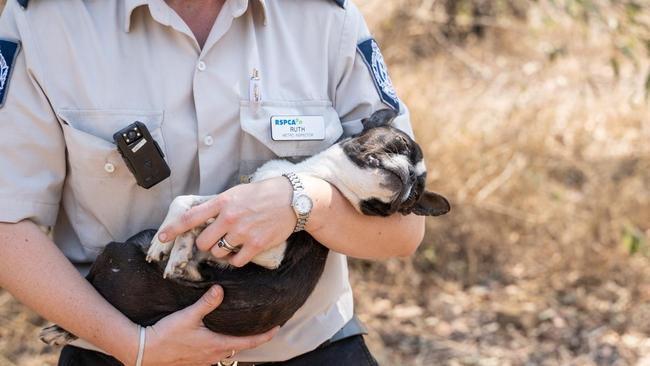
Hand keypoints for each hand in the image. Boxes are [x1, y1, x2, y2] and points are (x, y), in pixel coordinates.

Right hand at [141, 285, 277, 365]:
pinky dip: (221, 346)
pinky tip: (216, 338)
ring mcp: (203, 362)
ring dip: (235, 343)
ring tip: (241, 331)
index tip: (277, 329)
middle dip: (252, 338)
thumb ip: (206, 303)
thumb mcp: (188, 316)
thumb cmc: (166, 335)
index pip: (248, 343)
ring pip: (226, 353)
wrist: (144, 351)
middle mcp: (213, 356)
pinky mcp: (193, 362)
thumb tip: (221, 290)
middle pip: (239, 348)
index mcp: (216, 345)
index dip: (265, 336)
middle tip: (262, 327)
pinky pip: (213, 355)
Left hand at [158, 177, 295, 266]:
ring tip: (234, 242)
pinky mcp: (255, 244)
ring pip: (219, 253)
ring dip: (222, 251)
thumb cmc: (265, 194)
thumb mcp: (238, 192)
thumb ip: (220, 205)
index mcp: (223, 202)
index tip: (163, 237)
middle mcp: (230, 217)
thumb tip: (203, 217)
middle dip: (207, 244)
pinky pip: (236, 261)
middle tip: (216, 240)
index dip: (174, 229)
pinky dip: (237, 259)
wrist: (292, 200)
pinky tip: (244, 250)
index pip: (191, 217)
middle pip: (204, 242)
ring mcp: (242, 232)